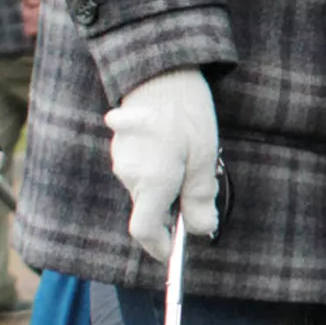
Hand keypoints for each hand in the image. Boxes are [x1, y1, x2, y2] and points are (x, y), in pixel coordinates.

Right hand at [105, 67, 218, 261]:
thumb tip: (202, 230)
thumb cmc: (187, 113)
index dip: (158, 246)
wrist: (160, 72)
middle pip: (148, 208)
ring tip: (190, 155)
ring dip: (166, 184)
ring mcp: (122, 160)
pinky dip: (156, 167)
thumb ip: (200, 197)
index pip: (144, 231)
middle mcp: (130, 177)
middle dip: (171, 208)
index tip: (173, 251)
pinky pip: (139, 168)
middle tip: (199, 187)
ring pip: (145, 187)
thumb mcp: (205, 156)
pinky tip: (174, 143)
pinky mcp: (121, 146)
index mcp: (151, 183)